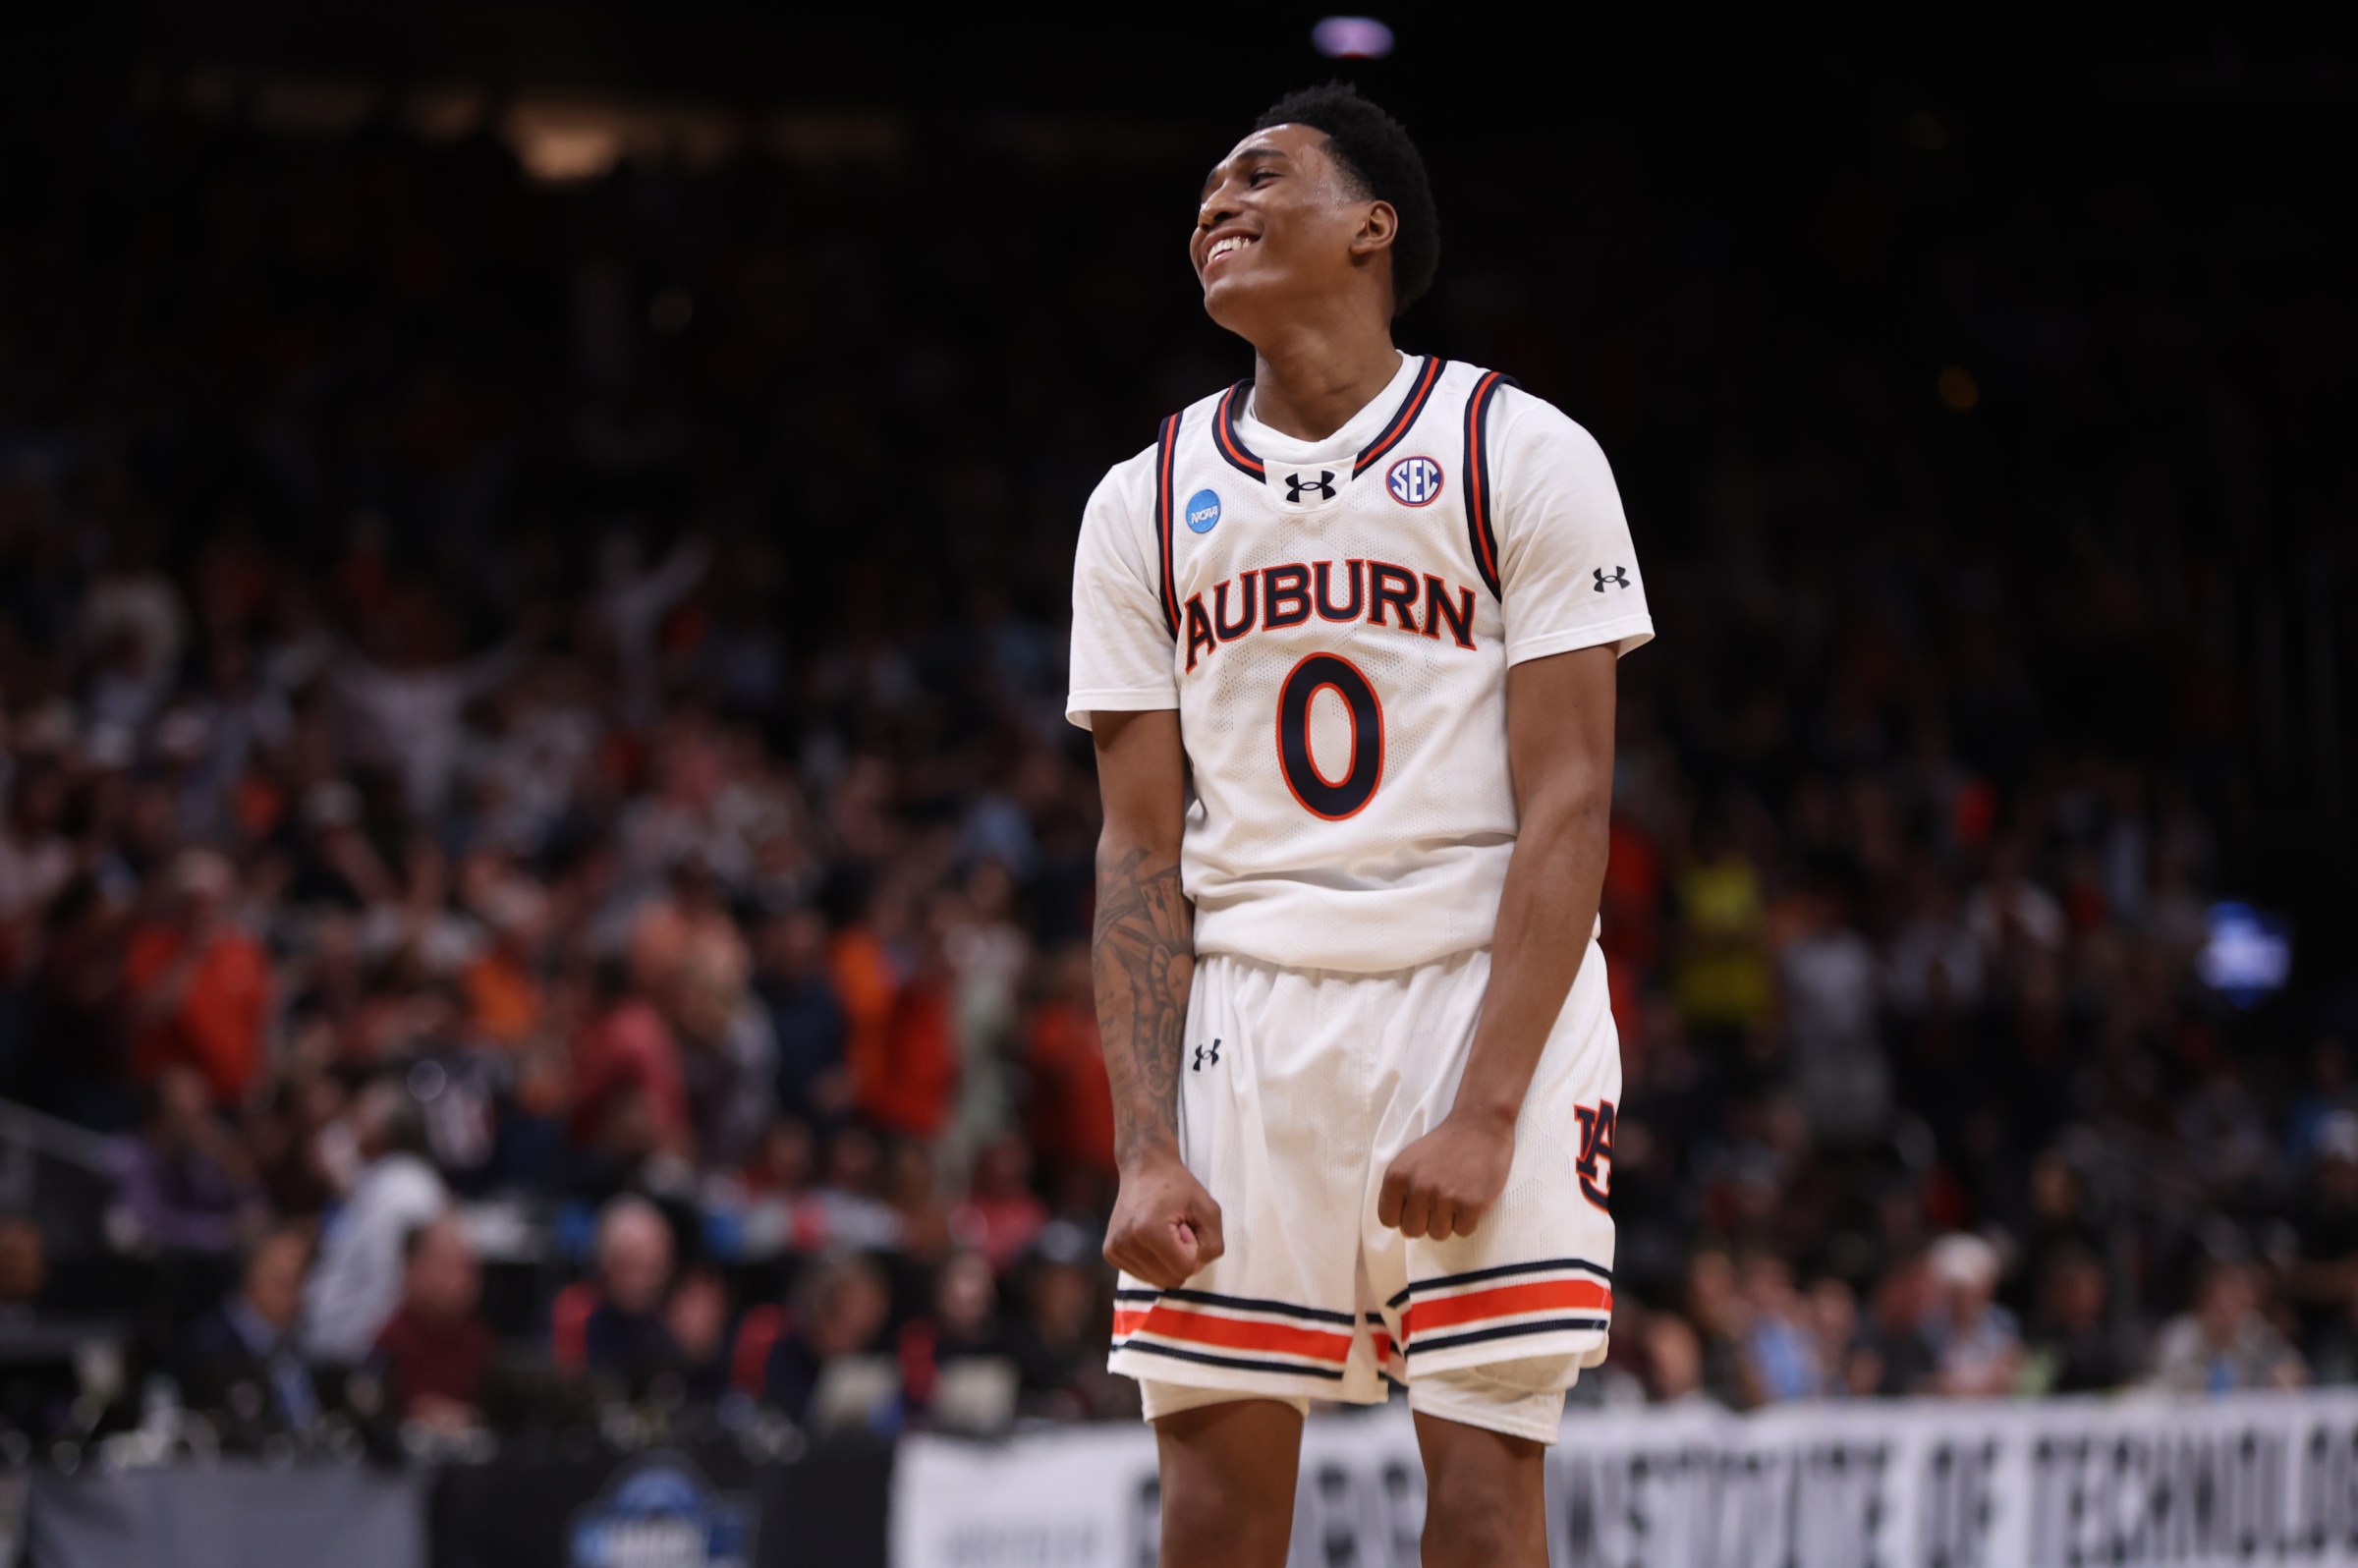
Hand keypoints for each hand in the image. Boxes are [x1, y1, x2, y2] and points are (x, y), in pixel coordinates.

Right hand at [1103, 1152, 1223, 1288]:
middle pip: (1170, 1279)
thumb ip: (1213, 1244)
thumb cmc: (1177, 1186)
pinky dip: (1154, 1262)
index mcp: (1148, 1231)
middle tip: (1176, 1229)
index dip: (1193, 1249)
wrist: (1144, 1168)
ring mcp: (1114, 1250)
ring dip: (1167, 1261)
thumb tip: (1195, 1269)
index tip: (1186, 1225)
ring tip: (1163, 1232)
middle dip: (1181, 1258)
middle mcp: (1125, 1243)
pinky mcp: (1110, 1253)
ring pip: (1156, 1280)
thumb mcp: (1208, 1208)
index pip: (1185, 1269)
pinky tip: (1151, 1238)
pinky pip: (1143, 1275)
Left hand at [1379, 1116, 1513, 1239]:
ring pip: (1438, 1234)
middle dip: (1426, 1221)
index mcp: (1396, 1176)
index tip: (1417, 1205)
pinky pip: (1463, 1231)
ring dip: (1448, 1221)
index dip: (1403, 1215)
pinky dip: (1468, 1220)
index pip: (1388, 1219)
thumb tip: (1404, 1232)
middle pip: (1413, 1231)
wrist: (1480, 1126)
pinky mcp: (1471, 1204)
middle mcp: (1418, 1188)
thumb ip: (1400, 1193)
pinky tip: (1470, 1197)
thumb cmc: (1444, 1145)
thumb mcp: (1410, 1160)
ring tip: (1456, 1195)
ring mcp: (1445, 1197)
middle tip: (1440, 1199)